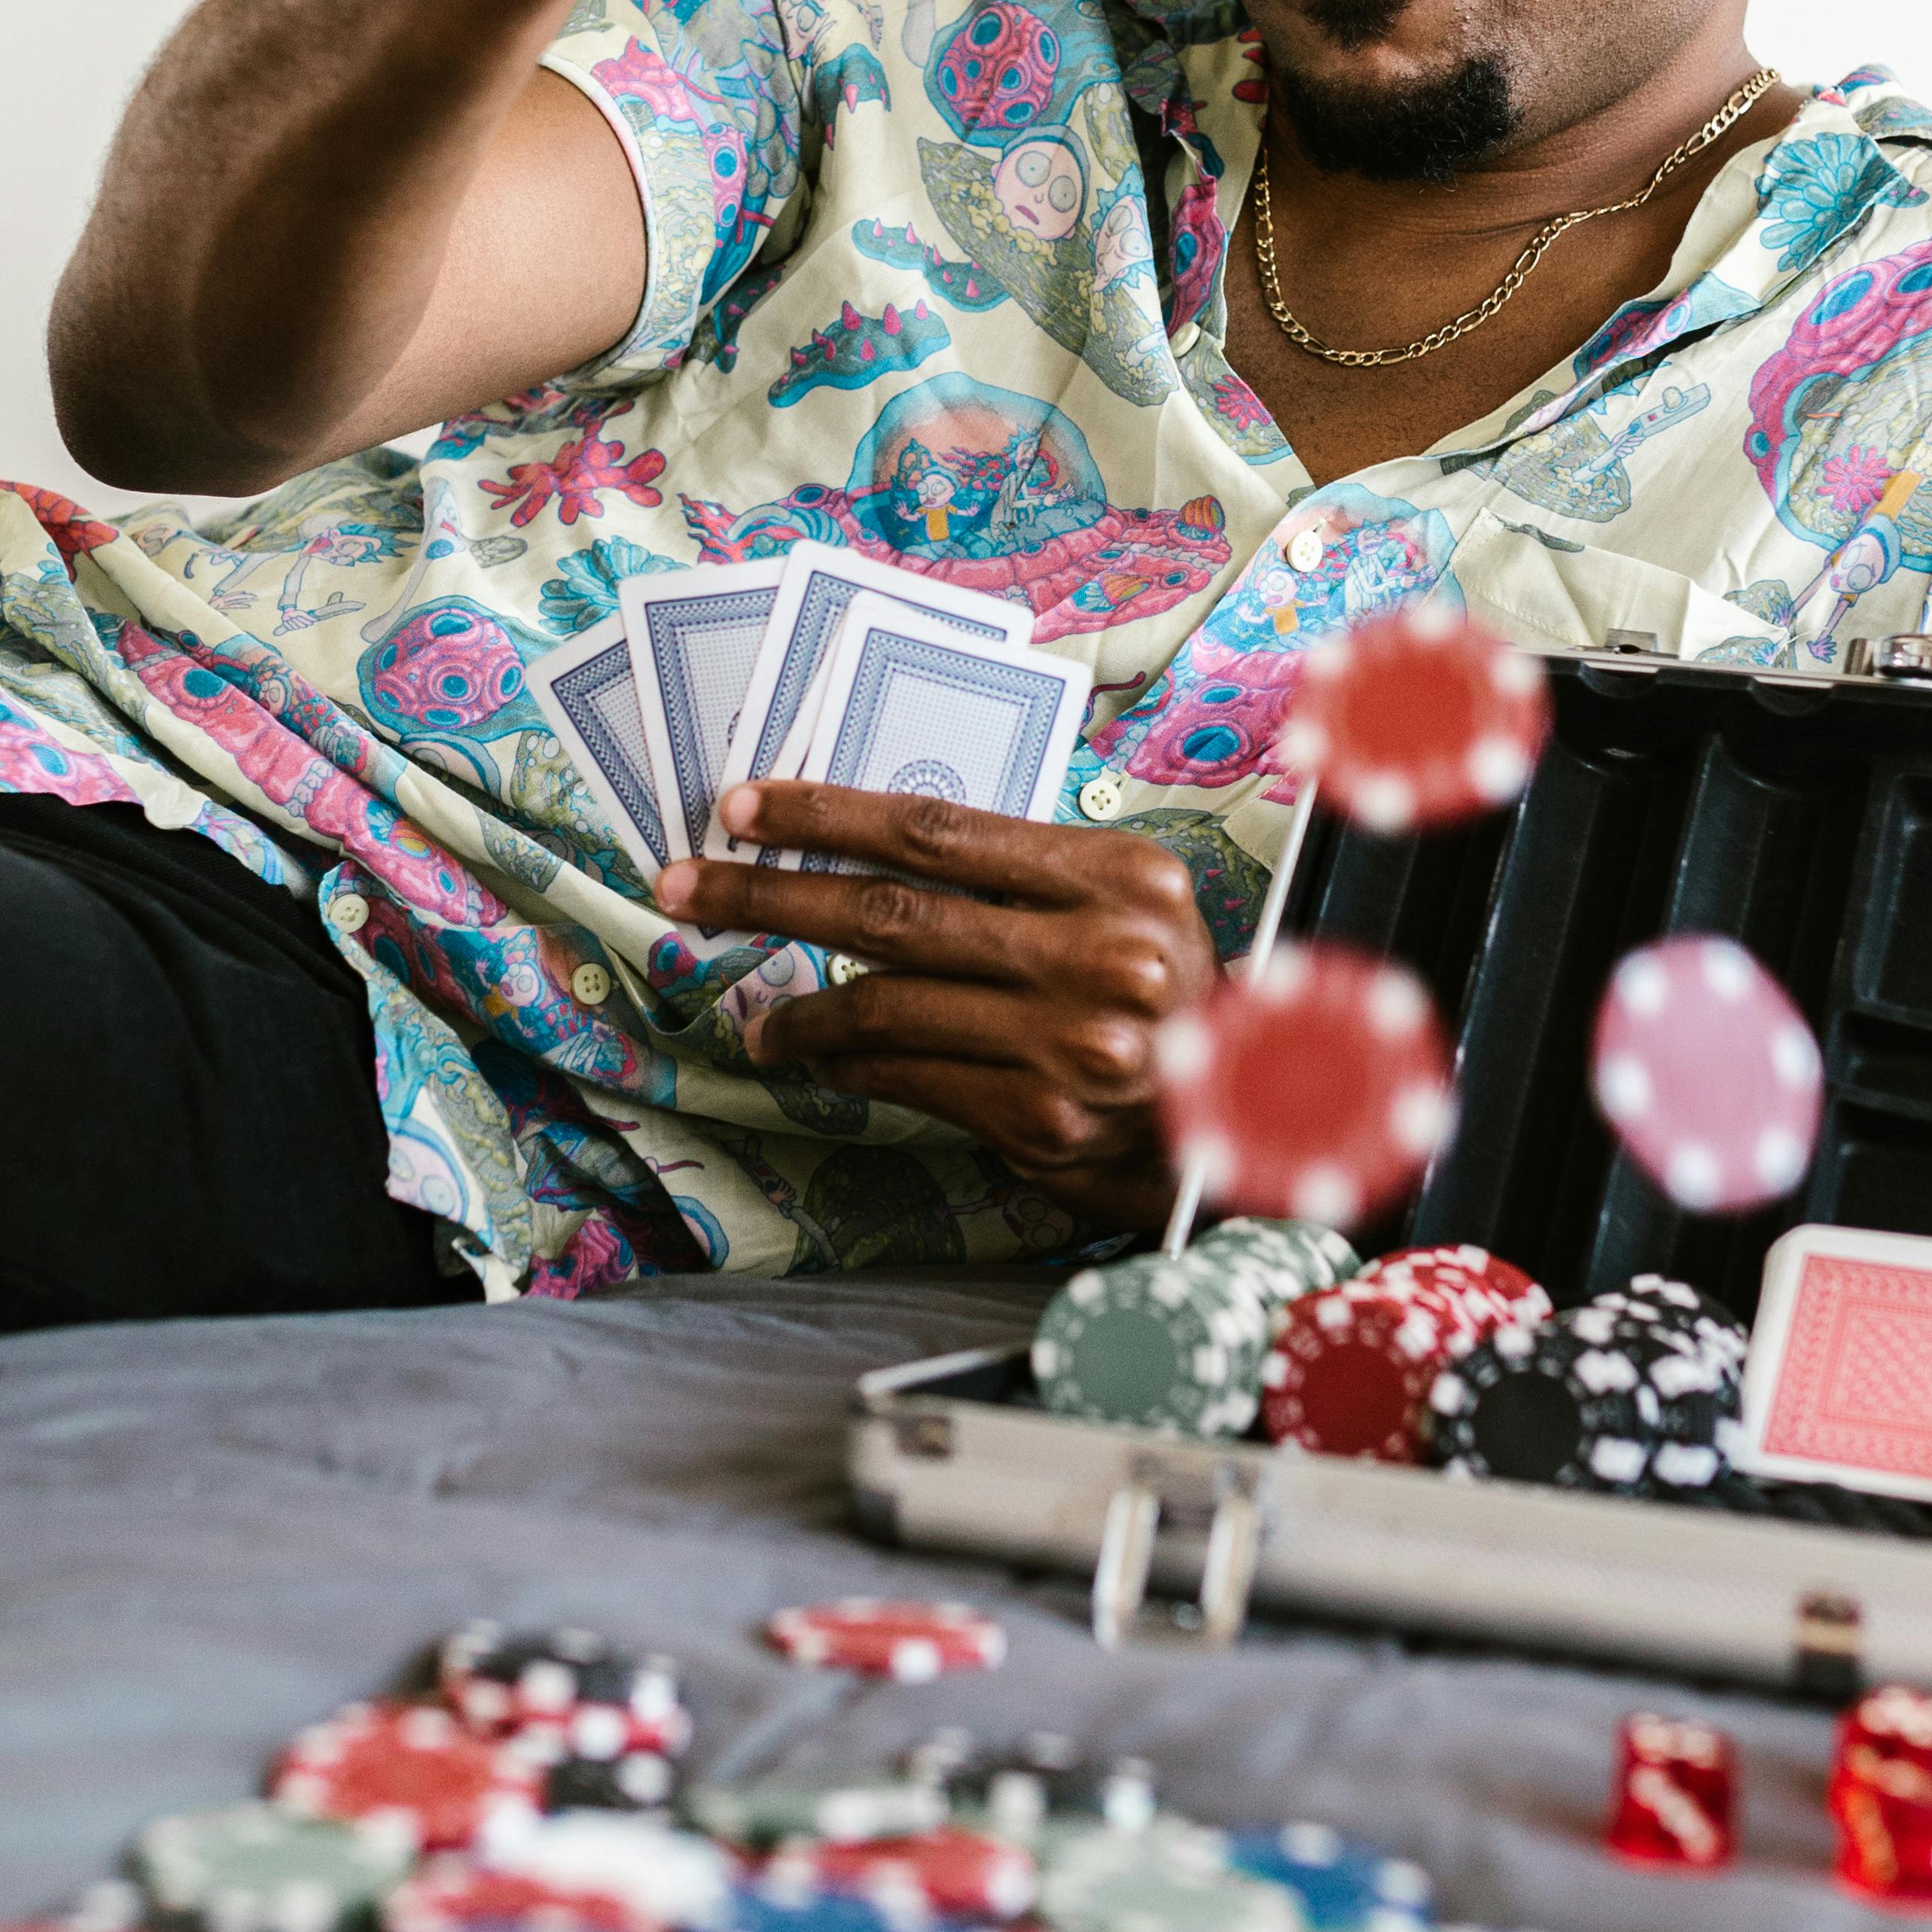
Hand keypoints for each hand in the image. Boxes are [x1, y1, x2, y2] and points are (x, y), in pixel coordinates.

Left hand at [656, 782, 1214, 1233]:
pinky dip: (852, 1069)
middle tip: (687, 889)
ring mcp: (1074, 1039)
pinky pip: (912, 1078)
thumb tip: (866, 854)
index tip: (744, 811)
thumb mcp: (1121, 911)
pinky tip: (821, 1062)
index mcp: (1118, 876)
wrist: (1243, 1120)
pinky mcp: (1046, 1117)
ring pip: (888, 1004)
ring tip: (760, 1019)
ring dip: (802, 1012)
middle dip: (769, 895)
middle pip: (893, 908)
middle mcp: (1102, 951)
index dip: (827, 816)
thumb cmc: (1162, 1000)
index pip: (940, 829)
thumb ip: (1018, 882)